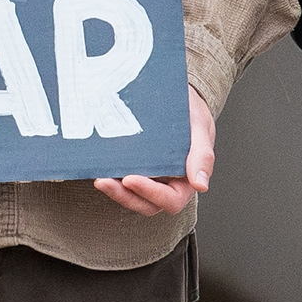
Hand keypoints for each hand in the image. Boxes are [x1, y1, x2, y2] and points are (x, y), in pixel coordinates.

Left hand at [93, 89, 214, 215]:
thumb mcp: (199, 127)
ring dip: (115, 191)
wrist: (176, 96)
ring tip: (99, 177)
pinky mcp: (136, 169)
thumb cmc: (191, 112)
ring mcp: (150, 178)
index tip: (130, 179)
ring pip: (132, 197)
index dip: (151, 194)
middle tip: (104, 181)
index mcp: (188, 180)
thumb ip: (202, 155)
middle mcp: (168, 184)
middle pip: (147, 204)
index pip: (172, 200)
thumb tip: (200, 186)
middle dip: (124, 196)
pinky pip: (122, 182)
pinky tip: (99, 168)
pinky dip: (112, 178)